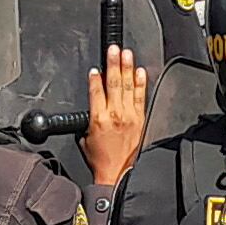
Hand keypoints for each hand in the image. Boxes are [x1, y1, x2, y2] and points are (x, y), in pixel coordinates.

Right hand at [83, 47, 147, 186]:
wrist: (116, 175)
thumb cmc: (100, 160)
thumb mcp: (85, 139)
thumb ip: (87, 122)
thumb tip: (91, 111)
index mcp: (98, 118)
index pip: (96, 92)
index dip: (95, 78)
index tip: (96, 67)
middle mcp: (115, 115)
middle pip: (114, 83)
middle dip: (113, 64)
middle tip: (114, 49)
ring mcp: (129, 116)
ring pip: (128, 87)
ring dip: (127, 68)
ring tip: (127, 54)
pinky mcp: (140, 120)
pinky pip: (140, 98)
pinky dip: (141, 84)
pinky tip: (141, 72)